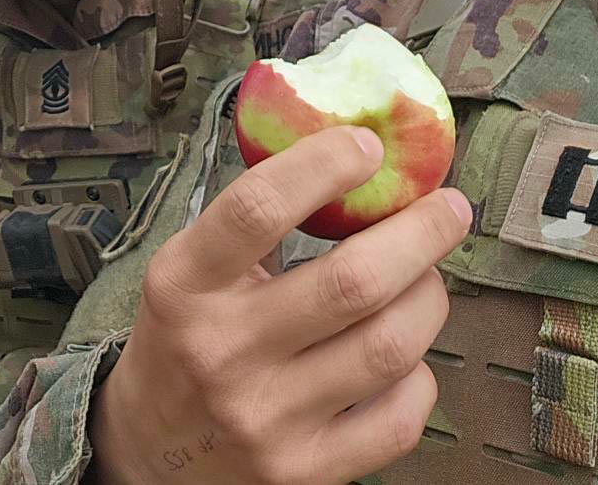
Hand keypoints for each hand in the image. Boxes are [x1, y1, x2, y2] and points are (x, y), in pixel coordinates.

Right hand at [89, 126, 469, 484]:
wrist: (149, 454)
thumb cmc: (181, 341)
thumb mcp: (186, 272)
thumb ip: (251, 225)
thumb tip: (347, 154)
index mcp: (184, 285)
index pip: (257, 210)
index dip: (323, 166)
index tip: (368, 145)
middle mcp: (223, 351)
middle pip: (351, 282)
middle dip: (420, 234)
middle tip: (447, 209)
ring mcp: (266, 418)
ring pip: (389, 347)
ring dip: (428, 298)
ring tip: (427, 278)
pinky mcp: (304, 472)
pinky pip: (399, 419)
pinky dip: (420, 376)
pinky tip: (408, 355)